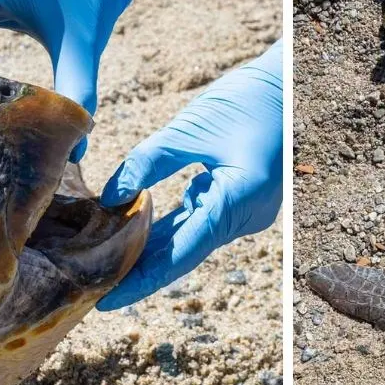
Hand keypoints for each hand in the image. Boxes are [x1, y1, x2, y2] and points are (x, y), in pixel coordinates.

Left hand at [96, 39, 283, 309]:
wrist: (290, 83)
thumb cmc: (249, 99)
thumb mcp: (191, 127)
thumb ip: (148, 162)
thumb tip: (108, 198)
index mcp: (239, 201)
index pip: (182, 252)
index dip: (143, 280)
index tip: (108, 301)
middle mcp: (247, 217)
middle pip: (184, 253)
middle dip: (140, 271)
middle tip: (93, 288)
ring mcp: (246, 212)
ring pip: (190, 241)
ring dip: (152, 252)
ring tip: (105, 269)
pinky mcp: (240, 202)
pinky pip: (200, 224)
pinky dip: (168, 230)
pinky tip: (134, 239)